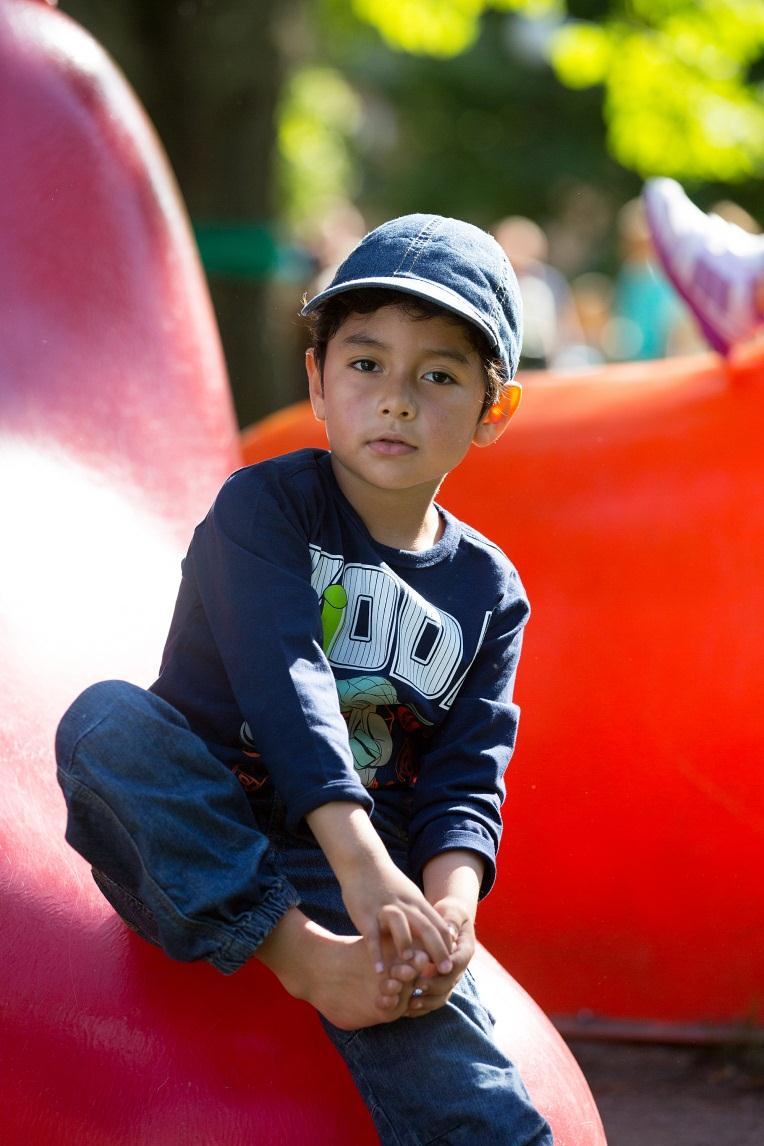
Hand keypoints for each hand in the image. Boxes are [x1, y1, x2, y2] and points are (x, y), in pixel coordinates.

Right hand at [340, 856, 455, 975]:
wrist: (363, 862)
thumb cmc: (388, 883)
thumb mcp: (410, 895)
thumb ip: (423, 914)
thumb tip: (442, 934)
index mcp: (417, 903)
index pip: (439, 925)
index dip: (448, 945)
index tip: (453, 965)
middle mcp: (405, 906)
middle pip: (426, 928)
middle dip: (438, 950)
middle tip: (445, 971)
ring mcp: (385, 909)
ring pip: (400, 927)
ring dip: (406, 947)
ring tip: (409, 968)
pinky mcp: (366, 914)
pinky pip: (372, 935)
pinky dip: (376, 953)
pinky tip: (379, 970)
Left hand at [404, 896, 475, 1017]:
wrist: (446, 921)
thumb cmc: (447, 913)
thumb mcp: (451, 911)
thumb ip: (451, 920)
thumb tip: (450, 932)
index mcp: (465, 949)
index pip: (458, 962)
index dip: (445, 967)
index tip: (428, 968)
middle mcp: (459, 967)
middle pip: (449, 983)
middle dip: (433, 986)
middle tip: (416, 985)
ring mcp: (449, 978)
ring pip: (442, 996)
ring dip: (427, 1001)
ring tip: (410, 1003)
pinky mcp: (439, 985)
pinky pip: (432, 1001)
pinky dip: (420, 1007)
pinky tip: (405, 1008)